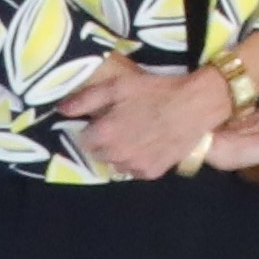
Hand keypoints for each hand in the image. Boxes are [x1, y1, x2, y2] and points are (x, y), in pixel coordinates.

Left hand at [59, 58, 227, 180]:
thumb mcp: (120, 85)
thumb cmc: (157, 91)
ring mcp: (133, 166)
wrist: (197, 104)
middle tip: (124, 124)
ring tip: (138, 134)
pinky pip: (135, 170)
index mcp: (104, 133)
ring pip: (116, 163)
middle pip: (98, 153)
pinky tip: (150, 144)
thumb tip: (61, 110)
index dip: (94, 127)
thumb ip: (87, 98)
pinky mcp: (151, 173)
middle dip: (106, 140)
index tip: (107, 118)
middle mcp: (115, 154)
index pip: (83, 139)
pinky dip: (138, 160)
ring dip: (121, 152)